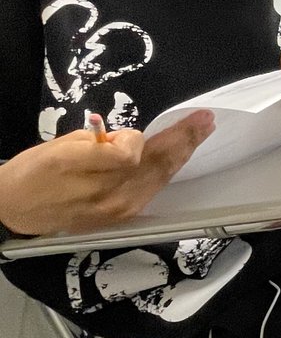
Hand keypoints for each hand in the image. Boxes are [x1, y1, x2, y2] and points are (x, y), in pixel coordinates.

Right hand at [0, 112, 214, 236]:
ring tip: (202, 131)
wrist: (15, 209)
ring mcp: (117, 209)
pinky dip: (167, 170)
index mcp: (82, 169)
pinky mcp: (122, 217)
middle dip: (183, 139)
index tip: (127, 133)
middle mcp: (105, 193)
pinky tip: (179, 155)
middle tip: (205, 120)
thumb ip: (100, 143)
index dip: (135, 139)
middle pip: (155, 164)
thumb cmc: (34, 171)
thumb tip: (132, 140)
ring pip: (159, 177)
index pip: (130, 153)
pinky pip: (152, 189)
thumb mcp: (59, 145)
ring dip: (182, 153)